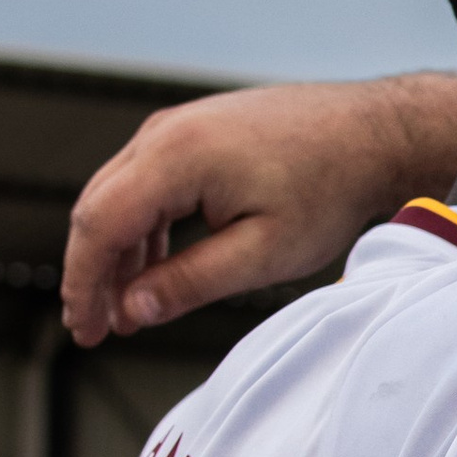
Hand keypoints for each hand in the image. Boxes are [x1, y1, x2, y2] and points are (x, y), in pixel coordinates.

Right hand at [61, 74, 456, 343]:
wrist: (373, 133)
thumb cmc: (330, 188)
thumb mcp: (263, 253)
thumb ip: (191, 282)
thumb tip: (131, 310)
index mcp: (176, 156)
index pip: (98, 225)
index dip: (83, 284)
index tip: (87, 330)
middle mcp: (166, 131)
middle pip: (97, 208)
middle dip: (90, 274)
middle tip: (95, 330)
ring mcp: (179, 126)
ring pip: (118, 196)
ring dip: (115, 254)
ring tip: (124, 311)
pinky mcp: (195, 131)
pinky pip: (146, 182)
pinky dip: (140, 229)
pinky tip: (151, 271)